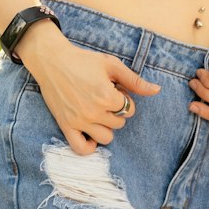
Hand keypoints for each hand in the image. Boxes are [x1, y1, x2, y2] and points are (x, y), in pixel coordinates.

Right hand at [19, 25, 159, 154]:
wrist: (52, 60)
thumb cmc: (83, 60)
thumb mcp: (111, 65)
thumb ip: (135, 80)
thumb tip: (157, 90)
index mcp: (107, 96)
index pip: (130, 110)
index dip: (124, 99)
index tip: (113, 89)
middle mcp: (94, 112)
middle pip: (119, 124)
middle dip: (115, 111)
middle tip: (103, 97)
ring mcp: (79, 121)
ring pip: (106, 138)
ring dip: (105, 127)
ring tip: (97, 112)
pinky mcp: (66, 126)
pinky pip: (81, 149)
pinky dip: (89, 147)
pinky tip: (90, 134)